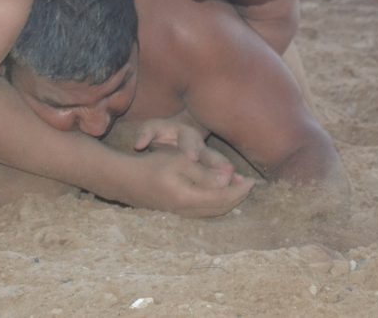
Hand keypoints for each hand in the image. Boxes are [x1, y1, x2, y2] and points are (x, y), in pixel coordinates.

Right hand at [124, 149, 253, 217]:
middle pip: (220, 208)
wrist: (125, 180)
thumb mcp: (179, 162)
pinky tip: (218, 193)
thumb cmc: (151, 166)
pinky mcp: (176, 213)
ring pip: (212, 212)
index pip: (223, 198)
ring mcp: (180, 214)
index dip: (239, 190)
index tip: (252, 180)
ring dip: (227, 201)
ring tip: (237, 188)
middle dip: (237, 197)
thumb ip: (204, 173)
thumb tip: (227, 181)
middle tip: (249, 184)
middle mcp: (186, 211)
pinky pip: (203, 211)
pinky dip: (216, 202)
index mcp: (188, 198)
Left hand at [133, 118, 232, 178]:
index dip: (190, 148)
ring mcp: (207, 155)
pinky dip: (228, 182)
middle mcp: (200, 144)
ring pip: (219, 164)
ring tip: (238, 182)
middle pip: (210, 153)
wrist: (174, 130)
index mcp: (185, 133)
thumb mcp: (151, 129)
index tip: (191, 157)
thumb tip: (138, 144)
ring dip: (227, 174)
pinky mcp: (210, 166)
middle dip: (217, 162)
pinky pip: (220, 174)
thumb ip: (145, 135)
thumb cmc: (160, 132)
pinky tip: (237, 194)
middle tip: (227, 171)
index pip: (188, 141)